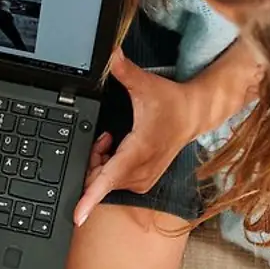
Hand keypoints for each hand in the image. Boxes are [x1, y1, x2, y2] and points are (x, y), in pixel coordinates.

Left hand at [73, 50, 203, 225]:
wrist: (192, 117)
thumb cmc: (170, 104)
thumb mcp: (145, 85)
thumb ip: (124, 70)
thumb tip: (110, 53)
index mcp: (138, 152)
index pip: (107, 179)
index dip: (89, 198)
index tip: (77, 216)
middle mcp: (140, 172)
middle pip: (98, 176)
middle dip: (92, 158)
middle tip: (106, 136)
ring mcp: (142, 180)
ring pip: (104, 179)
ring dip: (101, 160)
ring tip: (114, 139)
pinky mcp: (142, 183)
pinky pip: (113, 180)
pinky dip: (109, 165)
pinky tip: (118, 149)